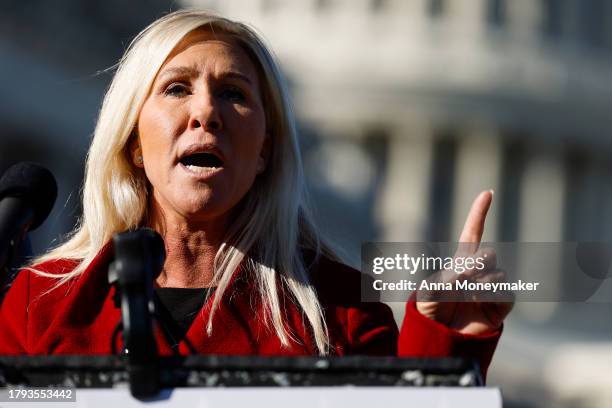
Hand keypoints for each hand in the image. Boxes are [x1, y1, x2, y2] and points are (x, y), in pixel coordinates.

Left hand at [415, 190, 513, 334]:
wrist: (440, 339)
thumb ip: (448, 276)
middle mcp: (478, 272)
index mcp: (459, 263)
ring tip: (466, 298)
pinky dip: (492, 295)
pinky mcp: (501, 305)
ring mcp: (491, 287)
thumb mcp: (429, 291)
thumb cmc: (430, 312)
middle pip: (487, 253)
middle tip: (461, 280)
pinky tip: (480, 302)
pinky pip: (505, 292)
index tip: (487, 192)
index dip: (479, 213)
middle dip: (476, 263)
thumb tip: (473, 267)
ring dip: (480, 283)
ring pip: (496, 273)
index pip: (472, 234)